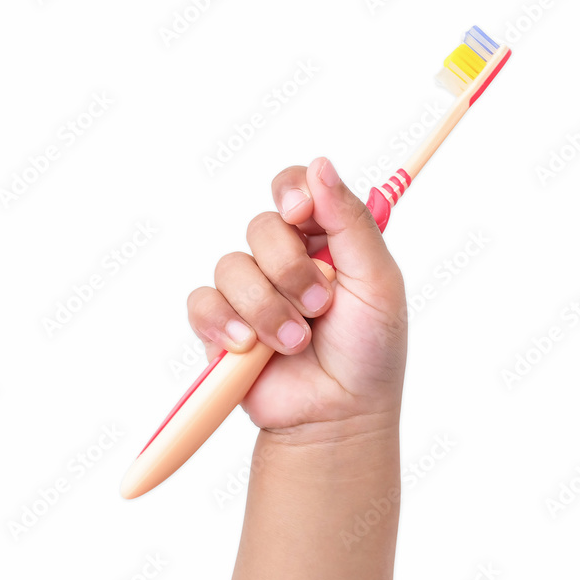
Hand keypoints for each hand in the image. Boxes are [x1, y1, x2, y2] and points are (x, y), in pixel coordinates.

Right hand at [187, 157, 407, 439]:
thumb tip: (321, 164)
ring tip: (295, 342)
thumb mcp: (377, 282)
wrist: (339, 415)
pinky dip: (224, 324)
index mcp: (325, 240)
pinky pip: (202, 303)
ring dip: (266, 308)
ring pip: (231, 266)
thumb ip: (352, 221)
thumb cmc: (368, 351)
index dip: (292, 192)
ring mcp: (250, 291)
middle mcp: (284, 259)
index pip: (295, 187)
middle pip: (261, 226)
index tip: (301, 213)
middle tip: (321, 307)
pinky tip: (247, 348)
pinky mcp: (222, 325)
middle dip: (291, 270)